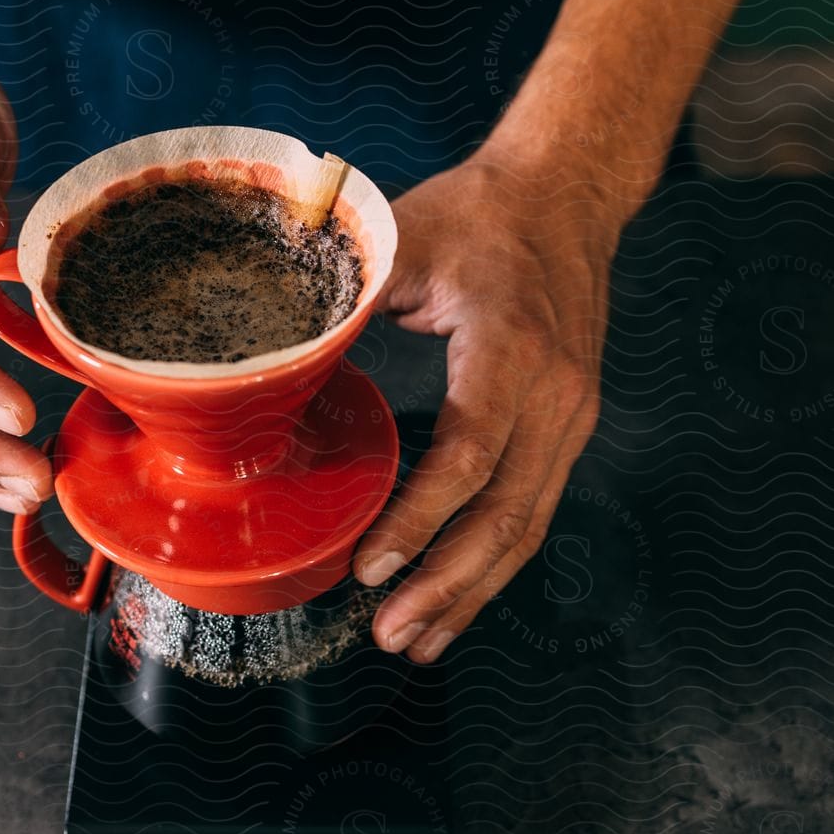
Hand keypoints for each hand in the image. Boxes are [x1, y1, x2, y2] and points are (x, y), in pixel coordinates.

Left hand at [353, 152, 616, 662]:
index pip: (469, 453)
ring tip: (415, 640)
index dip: (419, 518)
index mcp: (510, 347)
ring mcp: (571, 417)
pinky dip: (493, 566)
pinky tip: (454, 601)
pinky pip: (534, 510)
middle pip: (506, 513)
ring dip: (471, 592)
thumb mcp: (404, 240)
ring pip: (527, 526)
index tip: (368, 566)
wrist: (567, 193)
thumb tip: (262, 358)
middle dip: (445, 584)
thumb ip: (344, 298)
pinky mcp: (569, 429)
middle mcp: (555, 393)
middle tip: (386, 631)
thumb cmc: (478, 215)